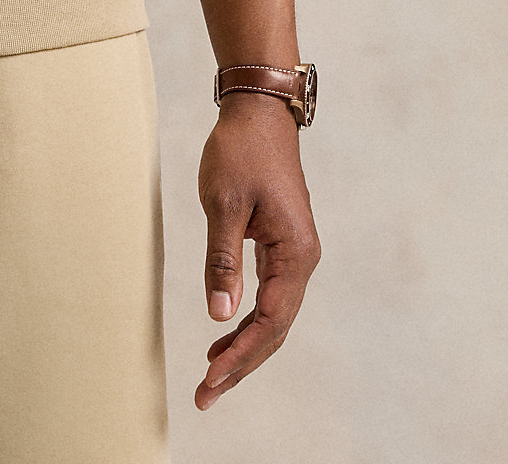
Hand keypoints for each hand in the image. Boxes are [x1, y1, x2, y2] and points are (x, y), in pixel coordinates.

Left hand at [195, 92, 320, 410]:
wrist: (258, 113)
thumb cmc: (241, 152)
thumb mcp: (224, 204)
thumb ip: (222, 260)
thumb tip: (219, 314)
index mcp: (295, 253)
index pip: (269, 321)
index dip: (239, 354)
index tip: (209, 378)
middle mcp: (302, 259)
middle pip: (275, 328)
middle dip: (241, 363)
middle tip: (205, 394)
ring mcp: (295, 254)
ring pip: (274, 316)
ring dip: (244, 346)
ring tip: (210, 374)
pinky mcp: (282, 245)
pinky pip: (269, 296)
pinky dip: (247, 319)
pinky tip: (223, 333)